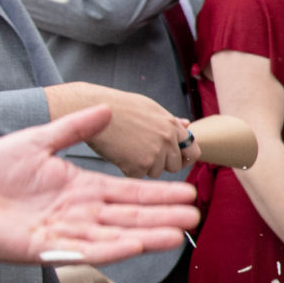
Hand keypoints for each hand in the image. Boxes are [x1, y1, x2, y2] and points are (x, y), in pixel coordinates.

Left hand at [0, 107, 199, 265]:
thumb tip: (106, 109)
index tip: (188, 191)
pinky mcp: (46, 249)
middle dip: (163, 216)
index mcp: (80, 188)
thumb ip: (73, 130)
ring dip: (147, 236)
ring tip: (178, 235)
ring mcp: (66, 233)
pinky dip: (112, 250)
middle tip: (195, 215)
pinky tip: (135, 246)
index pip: (128, 192)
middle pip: (130, 216)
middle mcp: (80, 213)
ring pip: (115, 236)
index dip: (158, 193)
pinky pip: (85, 251)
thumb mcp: (35, 141)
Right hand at [50, 83, 192, 176]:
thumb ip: (169, 120)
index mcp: (172, 126)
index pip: (193, 151)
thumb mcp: (149, 108)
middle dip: (161, 163)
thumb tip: (187, 125)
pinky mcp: (137, 166)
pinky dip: (127, 169)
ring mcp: (153, 154)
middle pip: (174, 166)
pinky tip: (119, 154)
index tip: (175, 159)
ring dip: (143, 166)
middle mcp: (167, 141)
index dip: (183, 157)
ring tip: (128, 149)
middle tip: (141, 153)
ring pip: (155, 172)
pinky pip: (137, 176)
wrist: (90, 107)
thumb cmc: (118, 106)